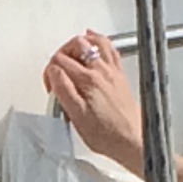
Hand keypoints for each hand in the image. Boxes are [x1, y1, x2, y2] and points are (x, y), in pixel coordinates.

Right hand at [42, 30, 143, 171]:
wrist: (133, 140)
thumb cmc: (107, 134)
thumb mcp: (77, 116)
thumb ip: (63, 90)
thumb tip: (53, 72)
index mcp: (88, 80)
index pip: (60, 61)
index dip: (49, 71)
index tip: (50, 86)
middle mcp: (101, 71)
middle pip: (76, 45)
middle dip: (61, 54)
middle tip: (56, 71)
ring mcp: (112, 71)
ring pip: (94, 41)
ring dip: (80, 42)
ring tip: (70, 49)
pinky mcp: (119, 76)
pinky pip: (110, 49)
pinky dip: (99, 40)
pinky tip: (93, 40)